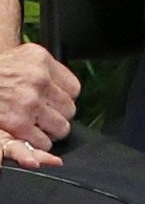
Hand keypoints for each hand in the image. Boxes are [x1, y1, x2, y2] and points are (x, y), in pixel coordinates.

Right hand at [0, 8, 77, 164]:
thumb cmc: (3, 71)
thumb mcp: (27, 58)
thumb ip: (52, 71)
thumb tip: (77, 88)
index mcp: (41, 61)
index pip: (74, 90)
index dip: (65, 100)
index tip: (54, 102)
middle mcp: (37, 80)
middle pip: (70, 111)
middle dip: (58, 116)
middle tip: (42, 116)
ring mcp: (26, 102)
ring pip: (60, 129)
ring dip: (49, 132)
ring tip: (34, 126)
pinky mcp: (15, 123)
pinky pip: (41, 141)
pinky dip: (38, 145)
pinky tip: (31, 139)